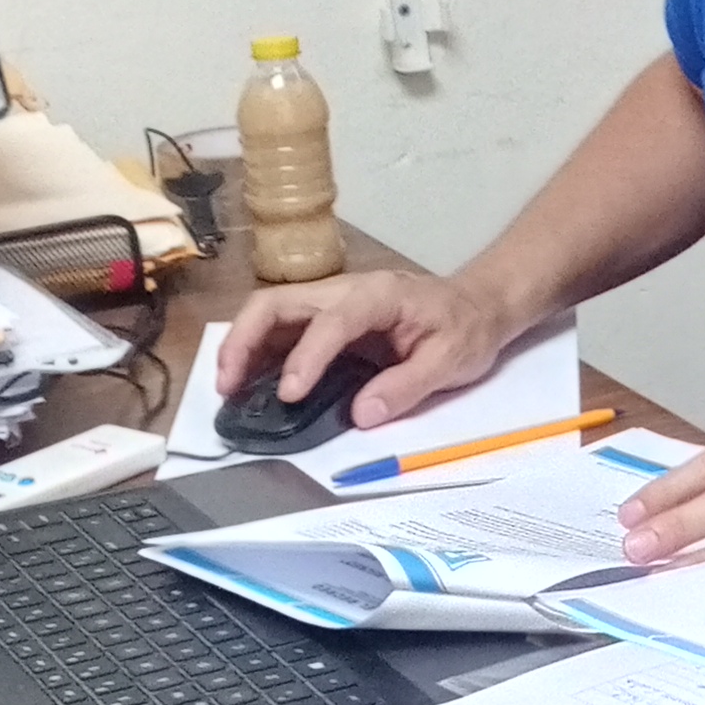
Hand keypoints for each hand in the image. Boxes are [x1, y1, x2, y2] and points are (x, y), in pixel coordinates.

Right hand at [214, 268, 515, 427]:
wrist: (477, 306)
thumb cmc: (466, 329)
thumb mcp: (451, 361)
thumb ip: (407, 386)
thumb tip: (362, 414)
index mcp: (380, 296)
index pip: (333, 321)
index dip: (306, 356)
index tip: (289, 394)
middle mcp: (346, 290)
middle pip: (279, 302)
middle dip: (246, 340)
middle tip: (229, 385)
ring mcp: (332, 302)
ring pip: (271, 311)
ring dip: (242, 346)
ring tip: (227, 388)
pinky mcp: (326, 318)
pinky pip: (283, 330)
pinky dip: (259, 353)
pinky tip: (249, 384)